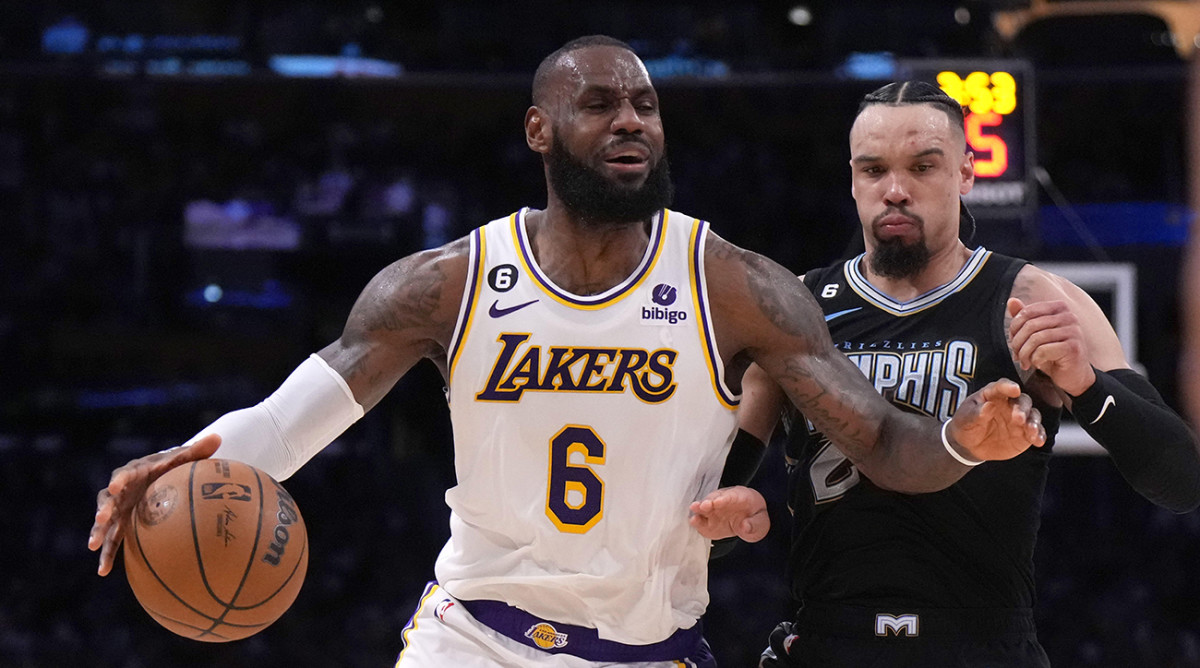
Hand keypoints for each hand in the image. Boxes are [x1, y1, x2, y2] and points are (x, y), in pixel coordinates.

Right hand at [88, 434, 220, 575]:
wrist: (166, 477)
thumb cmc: (176, 466)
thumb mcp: (186, 458)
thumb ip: (198, 450)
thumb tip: (217, 438)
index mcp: (135, 472)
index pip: (124, 474)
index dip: (119, 480)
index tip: (115, 486)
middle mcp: (122, 491)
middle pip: (108, 499)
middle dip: (103, 508)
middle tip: (101, 518)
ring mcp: (119, 509)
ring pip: (104, 522)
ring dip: (98, 533)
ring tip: (93, 547)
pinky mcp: (121, 525)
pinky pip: (112, 541)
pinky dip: (107, 555)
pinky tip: (103, 572)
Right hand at [688, 485, 769, 542]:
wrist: (749, 520)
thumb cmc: (755, 518)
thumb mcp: (761, 523)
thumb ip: (755, 524)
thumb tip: (745, 526)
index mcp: (740, 497)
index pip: (731, 496)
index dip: (724, 498)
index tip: (718, 502)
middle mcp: (724, 501)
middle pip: (714, 498)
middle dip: (708, 501)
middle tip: (703, 506)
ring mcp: (715, 510)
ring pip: (705, 507)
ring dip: (699, 509)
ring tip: (694, 513)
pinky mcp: (708, 521)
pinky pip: (702, 520)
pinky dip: (697, 521)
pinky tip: (694, 521)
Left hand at [947, 379, 1045, 461]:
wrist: (968, 445)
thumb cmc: (966, 425)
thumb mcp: (966, 419)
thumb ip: (977, 413)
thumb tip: (988, 406)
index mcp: (993, 395)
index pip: (1001, 387)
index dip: (1008, 387)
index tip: (1014, 389)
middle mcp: (1009, 404)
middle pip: (1022, 400)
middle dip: (1023, 407)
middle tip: (1019, 417)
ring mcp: (1019, 418)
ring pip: (1032, 415)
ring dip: (1034, 421)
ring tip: (1031, 430)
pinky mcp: (1025, 433)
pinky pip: (1036, 432)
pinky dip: (1039, 435)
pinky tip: (1038, 441)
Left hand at [1007, 297, 1095, 395]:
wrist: (1073, 375)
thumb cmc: (1054, 353)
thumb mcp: (1036, 334)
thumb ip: (1025, 318)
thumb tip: (1011, 301)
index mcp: (1059, 308)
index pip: (1028, 311)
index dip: (1014, 327)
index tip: (1012, 340)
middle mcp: (1069, 316)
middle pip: (1030, 325)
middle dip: (1017, 342)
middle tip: (1016, 355)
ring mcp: (1073, 331)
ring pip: (1035, 338)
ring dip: (1024, 353)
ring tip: (1024, 361)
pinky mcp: (1073, 347)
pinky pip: (1043, 350)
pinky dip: (1034, 359)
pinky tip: (1037, 364)